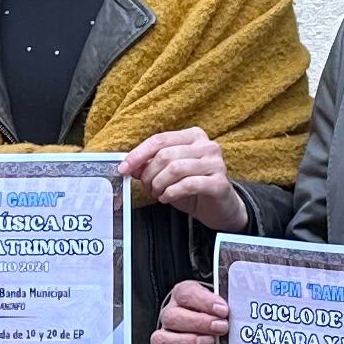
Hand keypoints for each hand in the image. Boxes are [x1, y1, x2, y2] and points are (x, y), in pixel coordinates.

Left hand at [120, 126, 243, 226]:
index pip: (159, 140)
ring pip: (175, 169)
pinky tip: (167, 198)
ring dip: (159, 185)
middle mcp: (207, 145)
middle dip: (149, 174)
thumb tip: (129, 166)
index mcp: (193, 136)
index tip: (123, 168)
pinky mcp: (219, 182)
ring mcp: (215, 163)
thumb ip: (150, 166)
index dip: (138, 154)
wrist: (220, 208)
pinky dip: (171, 192)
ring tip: (157, 193)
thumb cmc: (193, 188)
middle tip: (147, 188)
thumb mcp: (167, 174)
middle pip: (166, 155)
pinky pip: (188, 184)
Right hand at [152, 276, 230, 343]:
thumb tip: (240, 310)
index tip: (223, 310)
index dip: (204, 301)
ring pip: (162, 339)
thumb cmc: (215, 322)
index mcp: (183, 298)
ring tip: (210, 343)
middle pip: (172, 317)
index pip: (185, 294)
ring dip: (188, 342)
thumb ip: (225, 308)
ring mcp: (164, 338)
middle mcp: (170, 316)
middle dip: (199, 323)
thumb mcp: (221, 311)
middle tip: (221, 327)